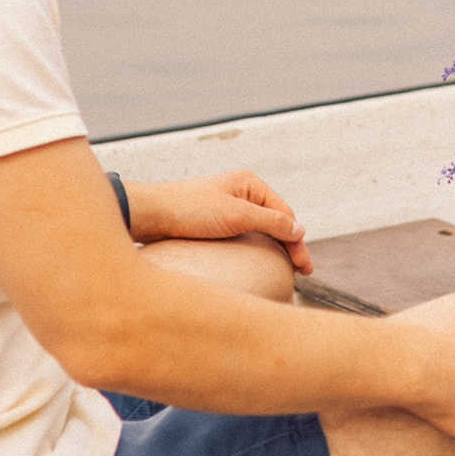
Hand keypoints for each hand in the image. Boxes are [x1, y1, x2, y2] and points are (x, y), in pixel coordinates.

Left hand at [128, 170, 314, 275]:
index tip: (304, 265)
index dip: (296, 240)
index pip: (284, 214)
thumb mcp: (236, 215)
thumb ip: (270, 222)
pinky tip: (260, 262)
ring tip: (287, 269)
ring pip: (261, 230)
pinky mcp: (216, 222)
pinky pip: (245, 236)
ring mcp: (229, 207)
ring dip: (275, 247)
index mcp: (250, 184)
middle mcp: (242, 193)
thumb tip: (300, 231)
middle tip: (303, 271)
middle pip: (275, 222)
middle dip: (290, 244)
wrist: (150, 215)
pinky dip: (257, 248)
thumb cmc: (189, 210)